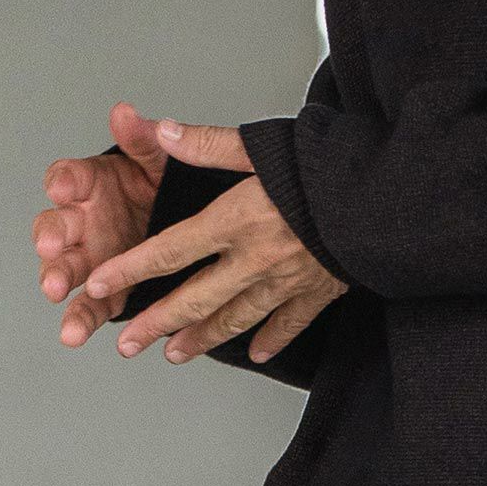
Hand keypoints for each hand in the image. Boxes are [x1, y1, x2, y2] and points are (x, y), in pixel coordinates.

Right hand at [35, 101, 168, 345]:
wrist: (188, 222)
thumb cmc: (166, 185)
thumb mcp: (161, 160)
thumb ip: (143, 140)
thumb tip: (125, 113)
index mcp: (92, 184)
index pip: (68, 177)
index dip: (63, 181)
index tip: (64, 187)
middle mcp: (82, 220)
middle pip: (55, 226)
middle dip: (52, 235)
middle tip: (54, 244)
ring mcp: (90, 257)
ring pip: (64, 269)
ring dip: (56, 279)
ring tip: (56, 292)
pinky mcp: (105, 290)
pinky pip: (87, 306)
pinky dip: (79, 319)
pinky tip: (73, 333)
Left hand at [81, 119, 347, 365]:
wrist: (387, 196)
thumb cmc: (328, 166)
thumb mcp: (262, 145)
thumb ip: (210, 144)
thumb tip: (164, 133)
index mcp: (237, 219)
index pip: (171, 250)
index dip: (131, 269)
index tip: (100, 284)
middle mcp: (256, 258)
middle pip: (196, 297)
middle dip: (156, 322)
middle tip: (126, 342)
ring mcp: (287, 280)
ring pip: (235, 317)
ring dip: (201, 337)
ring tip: (175, 352)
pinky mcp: (320, 290)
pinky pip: (289, 322)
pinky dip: (270, 338)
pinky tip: (255, 351)